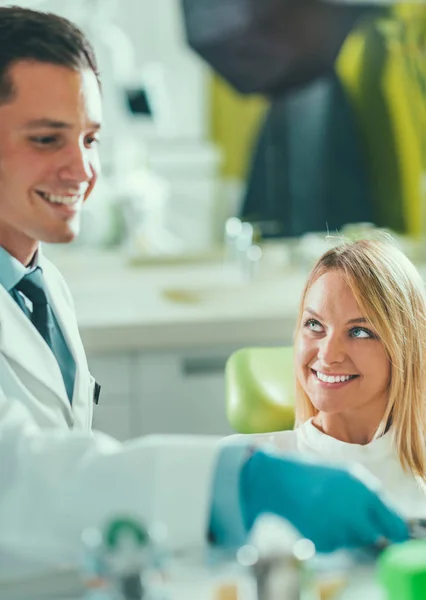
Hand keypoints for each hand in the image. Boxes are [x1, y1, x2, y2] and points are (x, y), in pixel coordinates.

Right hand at [241, 450, 408, 552]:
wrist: (275, 482)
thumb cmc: (312, 476)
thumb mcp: (346, 477)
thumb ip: (370, 498)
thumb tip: (389, 524)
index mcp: (363, 489)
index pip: (394, 522)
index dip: (394, 529)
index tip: (391, 531)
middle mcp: (352, 510)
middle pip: (373, 534)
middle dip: (363, 528)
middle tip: (345, 515)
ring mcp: (336, 527)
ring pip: (352, 540)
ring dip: (343, 531)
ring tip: (323, 511)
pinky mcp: (320, 541)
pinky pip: (333, 545)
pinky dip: (326, 535)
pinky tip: (312, 517)